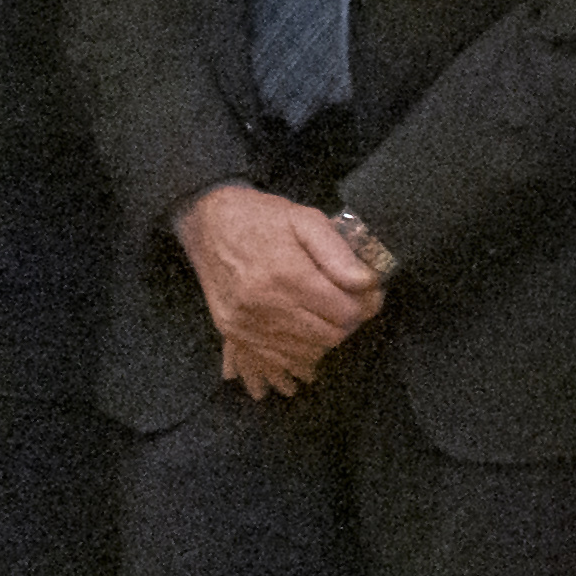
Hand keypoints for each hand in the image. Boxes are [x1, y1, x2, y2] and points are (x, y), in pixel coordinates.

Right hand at [180, 180, 382, 396]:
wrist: (207, 224)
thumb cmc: (261, 218)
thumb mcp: (305, 219)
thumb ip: (338, 253)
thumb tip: (366, 283)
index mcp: (285, 275)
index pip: (344, 313)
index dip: (365, 305)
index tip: (368, 293)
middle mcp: (263, 305)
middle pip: (330, 336)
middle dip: (347, 321)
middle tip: (348, 301)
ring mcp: (246, 324)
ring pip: (308, 351)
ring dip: (324, 335)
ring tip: (324, 310)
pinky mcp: (233, 333)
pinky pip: (280, 358)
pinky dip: (299, 347)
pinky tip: (303, 324)